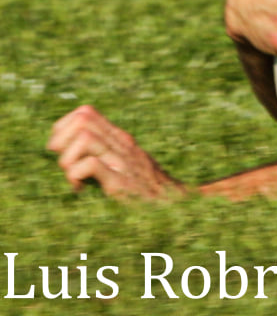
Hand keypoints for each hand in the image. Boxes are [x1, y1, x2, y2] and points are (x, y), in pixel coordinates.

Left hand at [47, 106, 186, 200]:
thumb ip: (104, 153)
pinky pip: (91, 164)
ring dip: (68, 159)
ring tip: (73, 177)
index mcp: (120, 138)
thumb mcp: (125, 163)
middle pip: (82, 119)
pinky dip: (76, 176)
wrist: (174, 205)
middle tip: (65, 164)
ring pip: (85, 138)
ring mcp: (122, 161)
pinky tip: (81, 189)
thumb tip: (67, 153)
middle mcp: (122, 144)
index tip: (62, 151)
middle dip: (60, 140)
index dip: (63, 128)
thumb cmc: (144, 189)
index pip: (85, 113)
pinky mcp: (122, 182)